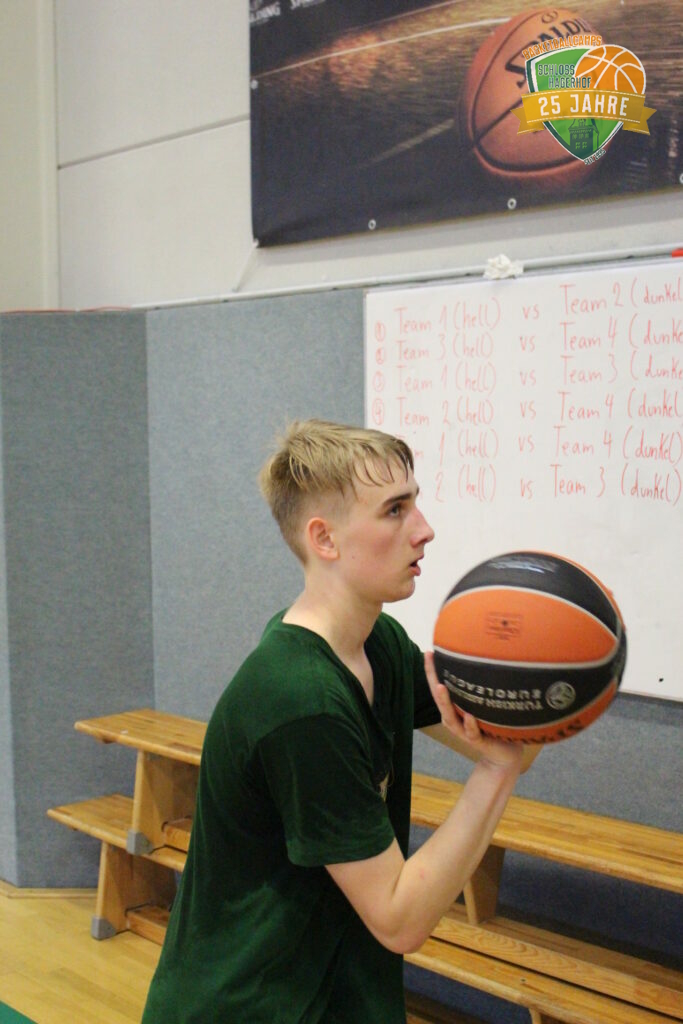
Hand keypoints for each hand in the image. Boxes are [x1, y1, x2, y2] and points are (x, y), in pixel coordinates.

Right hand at [424, 652, 523, 772]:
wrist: (505, 755)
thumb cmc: (494, 725)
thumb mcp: (484, 705)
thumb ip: (479, 689)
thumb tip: (483, 660)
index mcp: (454, 709)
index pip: (440, 688)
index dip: (432, 671)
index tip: (429, 653)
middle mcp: (455, 719)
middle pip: (439, 699)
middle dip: (433, 679)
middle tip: (430, 661)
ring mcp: (465, 731)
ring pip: (451, 717)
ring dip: (445, 702)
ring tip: (441, 687)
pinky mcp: (478, 741)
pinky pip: (472, 733)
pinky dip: (470, 725)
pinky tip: (469, 716)